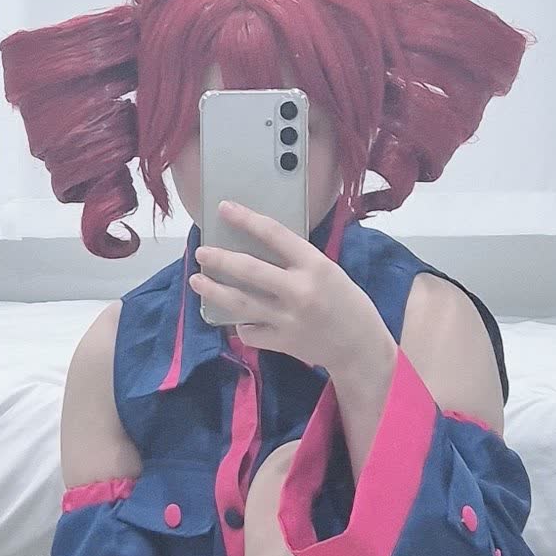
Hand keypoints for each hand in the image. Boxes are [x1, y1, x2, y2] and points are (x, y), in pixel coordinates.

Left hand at [190, 201, 393, 378]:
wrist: (359, 347)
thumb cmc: (345, 302)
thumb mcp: (328, 271)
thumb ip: (297, 261)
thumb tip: (258, 246)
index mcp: (315, 265)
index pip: (274, 234)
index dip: (246, 219)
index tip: (225, 208)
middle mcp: (299, 290)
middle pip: (249, 270)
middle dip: (219, 259)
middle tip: (200, 252)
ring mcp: (288, 319)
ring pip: (240, 303)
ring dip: (214, 290)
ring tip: (196, 280)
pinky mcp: (281, 342)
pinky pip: (249, 331)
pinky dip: (239, 323)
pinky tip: (232, 316)